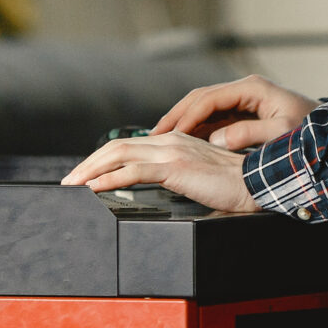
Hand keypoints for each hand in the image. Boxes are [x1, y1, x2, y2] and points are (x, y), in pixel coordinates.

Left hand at [61, 132, 262, 212]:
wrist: (257, 183)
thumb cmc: (235, 185)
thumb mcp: (199, 176)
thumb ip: (179, 174)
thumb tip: (160, 183)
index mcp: (175, 140)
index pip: (129, 145)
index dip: (103, 158)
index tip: (86, 173)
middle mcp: (170, 140)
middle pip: (118, 147)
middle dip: (89, 162)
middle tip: (69, 179)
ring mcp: (172, 151)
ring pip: (120, 155)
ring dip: (91, 170)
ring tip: (73, 184)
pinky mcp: (175, 167)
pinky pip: (133, 172)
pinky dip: (109, 179)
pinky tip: (94, 188)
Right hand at [154, 74, 318, 150]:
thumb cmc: (310, 131)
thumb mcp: (281, 133)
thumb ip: (248, 134)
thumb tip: (216, 139)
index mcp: (251, 88)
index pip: (208, 99)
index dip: (185, 117)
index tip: (168, 135)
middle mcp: (245, 89)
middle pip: (200, 99)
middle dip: (176, 116)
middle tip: (152, 135)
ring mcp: (244, 100)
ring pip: (204, 108)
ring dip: (183, 122)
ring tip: (161, 139)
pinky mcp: (246, 112)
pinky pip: (214, 118)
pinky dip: (197, 129)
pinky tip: (184, 142)